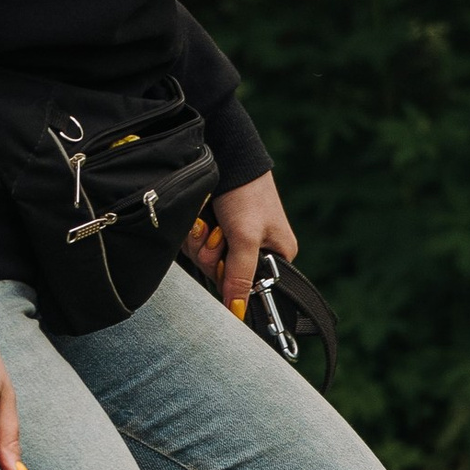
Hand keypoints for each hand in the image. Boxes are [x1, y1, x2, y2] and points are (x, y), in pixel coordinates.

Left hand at [186, 171, 296, 316]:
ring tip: (210, 220)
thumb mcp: (246, 238)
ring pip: (203, 261)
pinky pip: (194, 245)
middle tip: (219, 233)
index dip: (232, 280)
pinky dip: (193, 231)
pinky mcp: (210, 229)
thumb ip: (240, 277)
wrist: (226, 156)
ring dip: (200, 242)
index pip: (249, 288)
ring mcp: (228, 240)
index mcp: (275, 255)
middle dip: (212, 255)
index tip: (226, 263)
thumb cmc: (247, 195)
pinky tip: (200, 216)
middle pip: (220, 275)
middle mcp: (252, 250)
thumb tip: (238, 313)